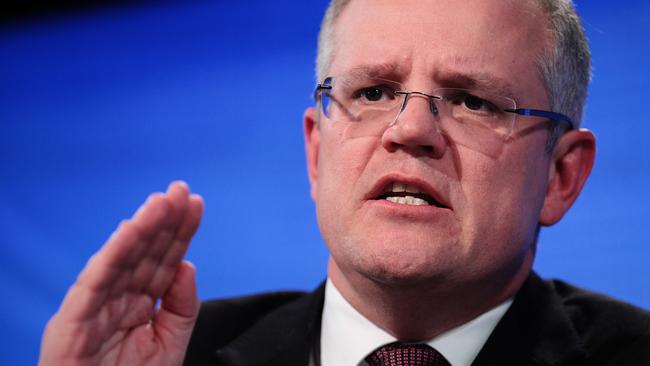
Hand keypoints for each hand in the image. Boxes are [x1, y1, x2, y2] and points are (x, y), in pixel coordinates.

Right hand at [39, 181, 203, 365]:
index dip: (179, 232)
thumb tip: (188, 263)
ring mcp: (95, 307)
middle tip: (181, 191)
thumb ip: (182, 305)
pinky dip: (112, 256)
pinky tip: (130, 231)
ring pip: (121, 259)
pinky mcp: (72, 322)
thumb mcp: (168, 343)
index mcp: (139, 303)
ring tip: (161, 202)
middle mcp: (117, 299)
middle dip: (163, 220)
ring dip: (142, 228)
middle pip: (144, 253)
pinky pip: (95, 283)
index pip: (163, 260)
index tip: (195, 204)